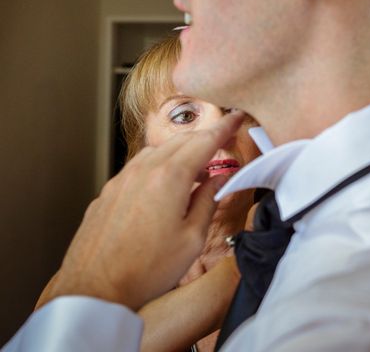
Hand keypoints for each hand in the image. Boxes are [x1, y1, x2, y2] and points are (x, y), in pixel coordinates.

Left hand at [42, 111, 245, 310]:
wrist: (94, 290)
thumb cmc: (146, 271)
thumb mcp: (192, 239)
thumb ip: (209, 201)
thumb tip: (219, 180)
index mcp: (169, 178)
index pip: (204, 141)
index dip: (224, 127)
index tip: (236, 117)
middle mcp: (143, 171)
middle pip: (181, 141)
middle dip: (204, 138)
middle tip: (222, 141)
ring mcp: (121, 180)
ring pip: (158, 151)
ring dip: (180, 151)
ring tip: (195, 169)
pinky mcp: (108, 193)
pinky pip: (138, 167)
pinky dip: (158, 165)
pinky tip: (164, 186)